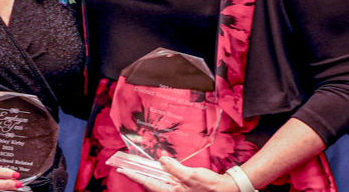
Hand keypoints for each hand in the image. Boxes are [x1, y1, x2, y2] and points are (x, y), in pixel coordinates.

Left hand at [115, 157, 238, 191]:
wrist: (226, 189)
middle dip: (137, 174)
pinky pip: (166, 179)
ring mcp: (176, 190)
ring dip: (147, 173)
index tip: (122, 169)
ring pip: (157, 181)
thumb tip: (162, 159)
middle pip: (150, 182)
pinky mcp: (181, 187)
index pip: (148, 182)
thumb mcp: (191, 175)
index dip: (134, 175)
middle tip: (123, 166)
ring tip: (135, 167)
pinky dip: (160, 173)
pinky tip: (156, 167)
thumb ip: (175, 168)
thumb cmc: (210, 186)